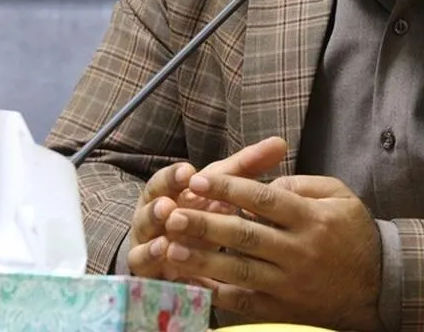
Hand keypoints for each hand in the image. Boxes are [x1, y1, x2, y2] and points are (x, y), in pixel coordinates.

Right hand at [125, 136, 287, 279]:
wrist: (181, 248)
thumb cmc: (203, 210)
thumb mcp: (221, 188)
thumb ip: (246, 167)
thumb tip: (280, 143)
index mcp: (165, 194)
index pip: (164, 181)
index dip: (173, 177)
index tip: (187, 171)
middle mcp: (151, 221)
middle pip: (149, 213)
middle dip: (156, 210)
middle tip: (168, 207)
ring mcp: (148, 251)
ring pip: (143, 248)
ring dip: (152, 247)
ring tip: (165, 244)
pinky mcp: (152, 279)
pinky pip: (151, 281)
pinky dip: (161, 280)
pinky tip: (172, 277)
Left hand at [159, 172, 382, 331]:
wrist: (380, 286)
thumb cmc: (355, 235)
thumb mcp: (339, 197)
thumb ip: (303, 185)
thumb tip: (266, 183)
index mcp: (312, 219)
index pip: (263, 199)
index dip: (229, 188)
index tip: (199, 179)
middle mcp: (299, 252)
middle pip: (244, 235)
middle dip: (204, 223)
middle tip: (172, 212)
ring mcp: (290, 285)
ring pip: (238, 270)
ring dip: (202, 258)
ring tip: (172, 246)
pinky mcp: (284, 311)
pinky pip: (244, 303)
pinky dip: (217, 292)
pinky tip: (194, 280)